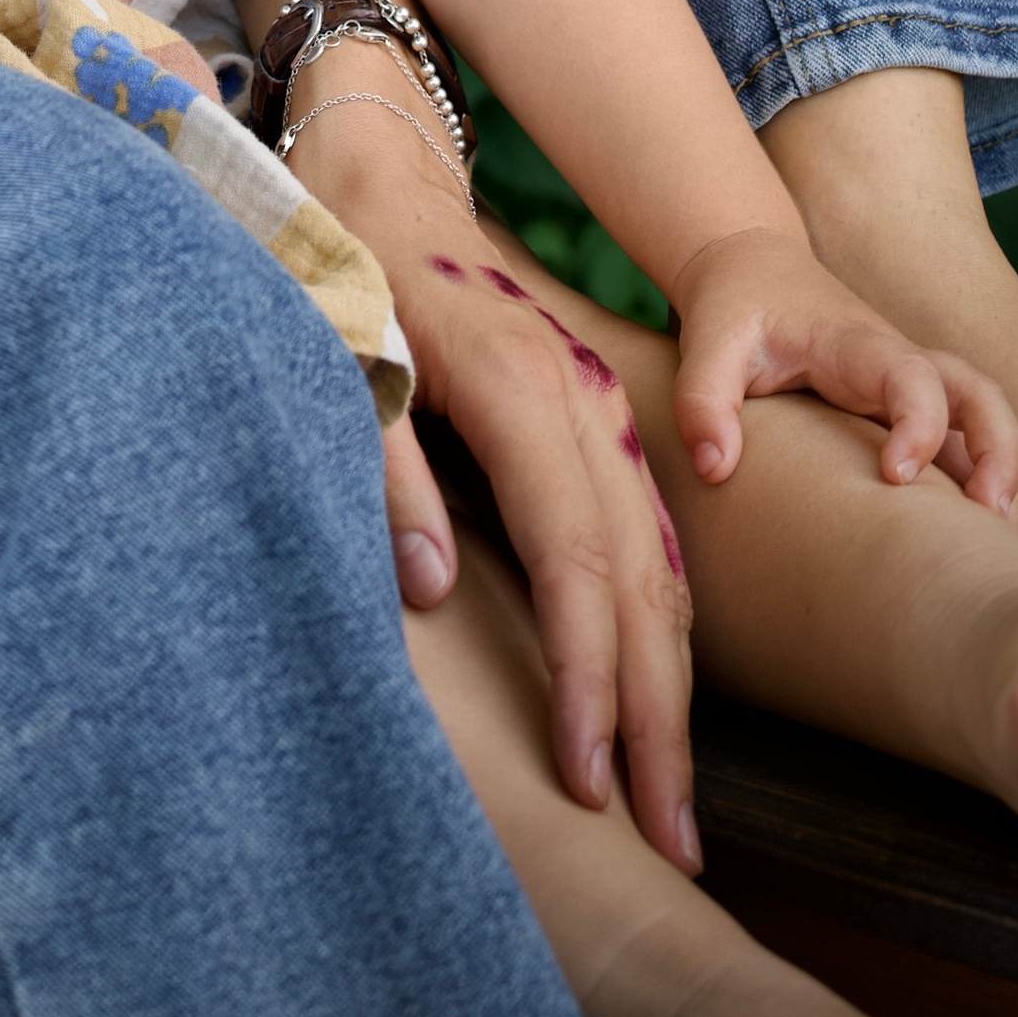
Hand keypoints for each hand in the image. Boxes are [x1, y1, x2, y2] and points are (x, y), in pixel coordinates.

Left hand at [393, 210, 704, 873]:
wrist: (382, 175)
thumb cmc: (344, 266)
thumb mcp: (342, 350)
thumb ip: (385, 468)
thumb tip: (432, 589)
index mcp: (520, 387)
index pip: (573, 555)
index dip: (587, 674)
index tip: (589, 778)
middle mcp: (581, 401)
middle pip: (641, 577)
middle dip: (660, 715)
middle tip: (669, 841)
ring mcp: (598, 409)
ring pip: (659, 564)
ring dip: (672, 685)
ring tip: (675, 804)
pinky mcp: (595, 421)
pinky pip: (647, 537)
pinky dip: (662, 626)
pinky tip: (660, 697)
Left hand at [668, 224, 1017, 510]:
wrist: (752, 269)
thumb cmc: (736, 307)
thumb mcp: (707, 342)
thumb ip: (702, 399)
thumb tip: (715, 468)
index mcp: (854, 344)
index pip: (912, 375)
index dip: (918, 424)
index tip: (896, 476)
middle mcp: (897, 363)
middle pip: (980, 393)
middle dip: (998, 451)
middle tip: (988, 516)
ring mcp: (908, 388)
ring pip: (983, 419)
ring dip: (1000, 475)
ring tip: (997, 544)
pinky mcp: (905, 411)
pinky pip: (960, 445)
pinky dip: (978, 484)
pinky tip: (970, 542)